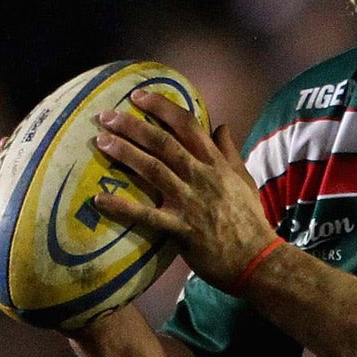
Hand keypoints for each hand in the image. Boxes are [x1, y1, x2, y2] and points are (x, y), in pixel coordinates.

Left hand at [93, 89, 275, 290]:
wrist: (257, 259)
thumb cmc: (250, 220)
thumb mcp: (245, 180)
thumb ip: (230, 152)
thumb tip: (222, 126)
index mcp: (216, 164)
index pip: (188, 126)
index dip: (162, 107)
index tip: (139, 97)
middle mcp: (202, 177)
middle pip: (163, 143)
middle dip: (133, 126)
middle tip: (106, 116)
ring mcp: (190, 203)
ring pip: (153, 170)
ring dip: (125, 154)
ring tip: (101, 141)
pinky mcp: (181, 229)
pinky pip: (146, 215)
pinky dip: (122, 207)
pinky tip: (99, 198)